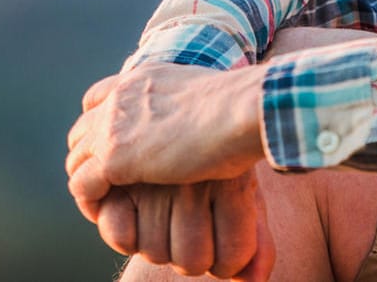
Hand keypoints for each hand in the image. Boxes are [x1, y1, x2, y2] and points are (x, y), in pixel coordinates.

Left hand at [65, 63, 269, 213]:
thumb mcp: (208, 93)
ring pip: (76, 160)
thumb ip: (190, 104)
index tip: (113, 147)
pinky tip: (108, 213)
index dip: (98, 125)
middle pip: (81, 131)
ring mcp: (113, 127)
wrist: (241, 110)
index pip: (96, 99)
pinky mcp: (113, 157)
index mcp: (141, 79)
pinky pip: (81, 185)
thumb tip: (207, 113)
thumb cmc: (242, 109)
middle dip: (88, 157)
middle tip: (108, 183)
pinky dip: (90, 202)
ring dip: (88, 183)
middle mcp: (120, 98)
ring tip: (107, 204)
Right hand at [95, 176, 275, 279]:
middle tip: (193, 231)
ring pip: (157, 253)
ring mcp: (155, 180)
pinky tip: (137, 216)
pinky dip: (125, 236)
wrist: (191, 114)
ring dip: (160, 247)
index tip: (227, 245)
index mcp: (233, 184)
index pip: (233, 259)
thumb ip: (258, 243)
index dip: (229, 262)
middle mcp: (194, 182)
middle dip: (193, 256)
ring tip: (165, 223)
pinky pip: (121, 236)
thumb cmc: (221, 164)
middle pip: (192, 262)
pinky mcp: (118, 176)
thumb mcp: (247, 195)